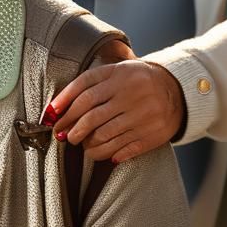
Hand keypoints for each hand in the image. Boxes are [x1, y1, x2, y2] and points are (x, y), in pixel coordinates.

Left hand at [46, 58, 186, 162]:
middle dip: (74, 130)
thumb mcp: (113, 72)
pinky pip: (126, 149)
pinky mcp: (154, 134)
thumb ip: (86, 83)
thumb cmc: (133, 79)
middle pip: (93, 118)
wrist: (175, 88)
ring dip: (89, 146)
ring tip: (82, 147)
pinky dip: (110, 153)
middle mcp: (132, 95)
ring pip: (107, 136)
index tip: (51, 118)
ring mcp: (144, 116)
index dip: (64, 108)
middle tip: (65, 136)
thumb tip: (55, 108)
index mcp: (119, 77)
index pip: (85, 95)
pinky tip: (102, 154)